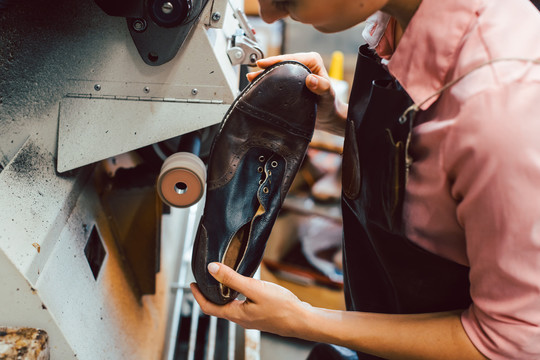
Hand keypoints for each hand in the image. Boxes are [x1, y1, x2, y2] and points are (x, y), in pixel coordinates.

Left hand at [191, 262, 311, 336]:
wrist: (302, 320)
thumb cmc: (281, 306)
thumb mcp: (254, 288)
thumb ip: (232, 278)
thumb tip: (212, 269)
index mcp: (236, 314)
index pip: (208, 307)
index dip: (198, 296)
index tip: (192, 284)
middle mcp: (241, 319)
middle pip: (218, 307)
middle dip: (210, 293)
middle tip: (206, 279)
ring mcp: (250, 319)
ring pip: (230, 306)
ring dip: (223, 294)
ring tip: (223, 279)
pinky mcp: (259, 316)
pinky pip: (242, 306)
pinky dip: (236, 296)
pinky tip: (245, 286)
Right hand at [247, 53, 347, 136]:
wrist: (328, 117)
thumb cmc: (330, 105)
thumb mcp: (328, 96)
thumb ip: (323, 87)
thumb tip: (311, 79)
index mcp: (312, 61)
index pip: (291, 58)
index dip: (276, 61)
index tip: (263, 64)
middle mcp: (303, 64)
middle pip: (281, 63)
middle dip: (266, 68)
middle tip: (253, 73)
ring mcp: (296, 73)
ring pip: (278, 71)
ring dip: (264, 75)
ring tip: (251, 78)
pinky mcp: (291, 82)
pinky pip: (278, 80)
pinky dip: (268, 82)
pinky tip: (257, 84)